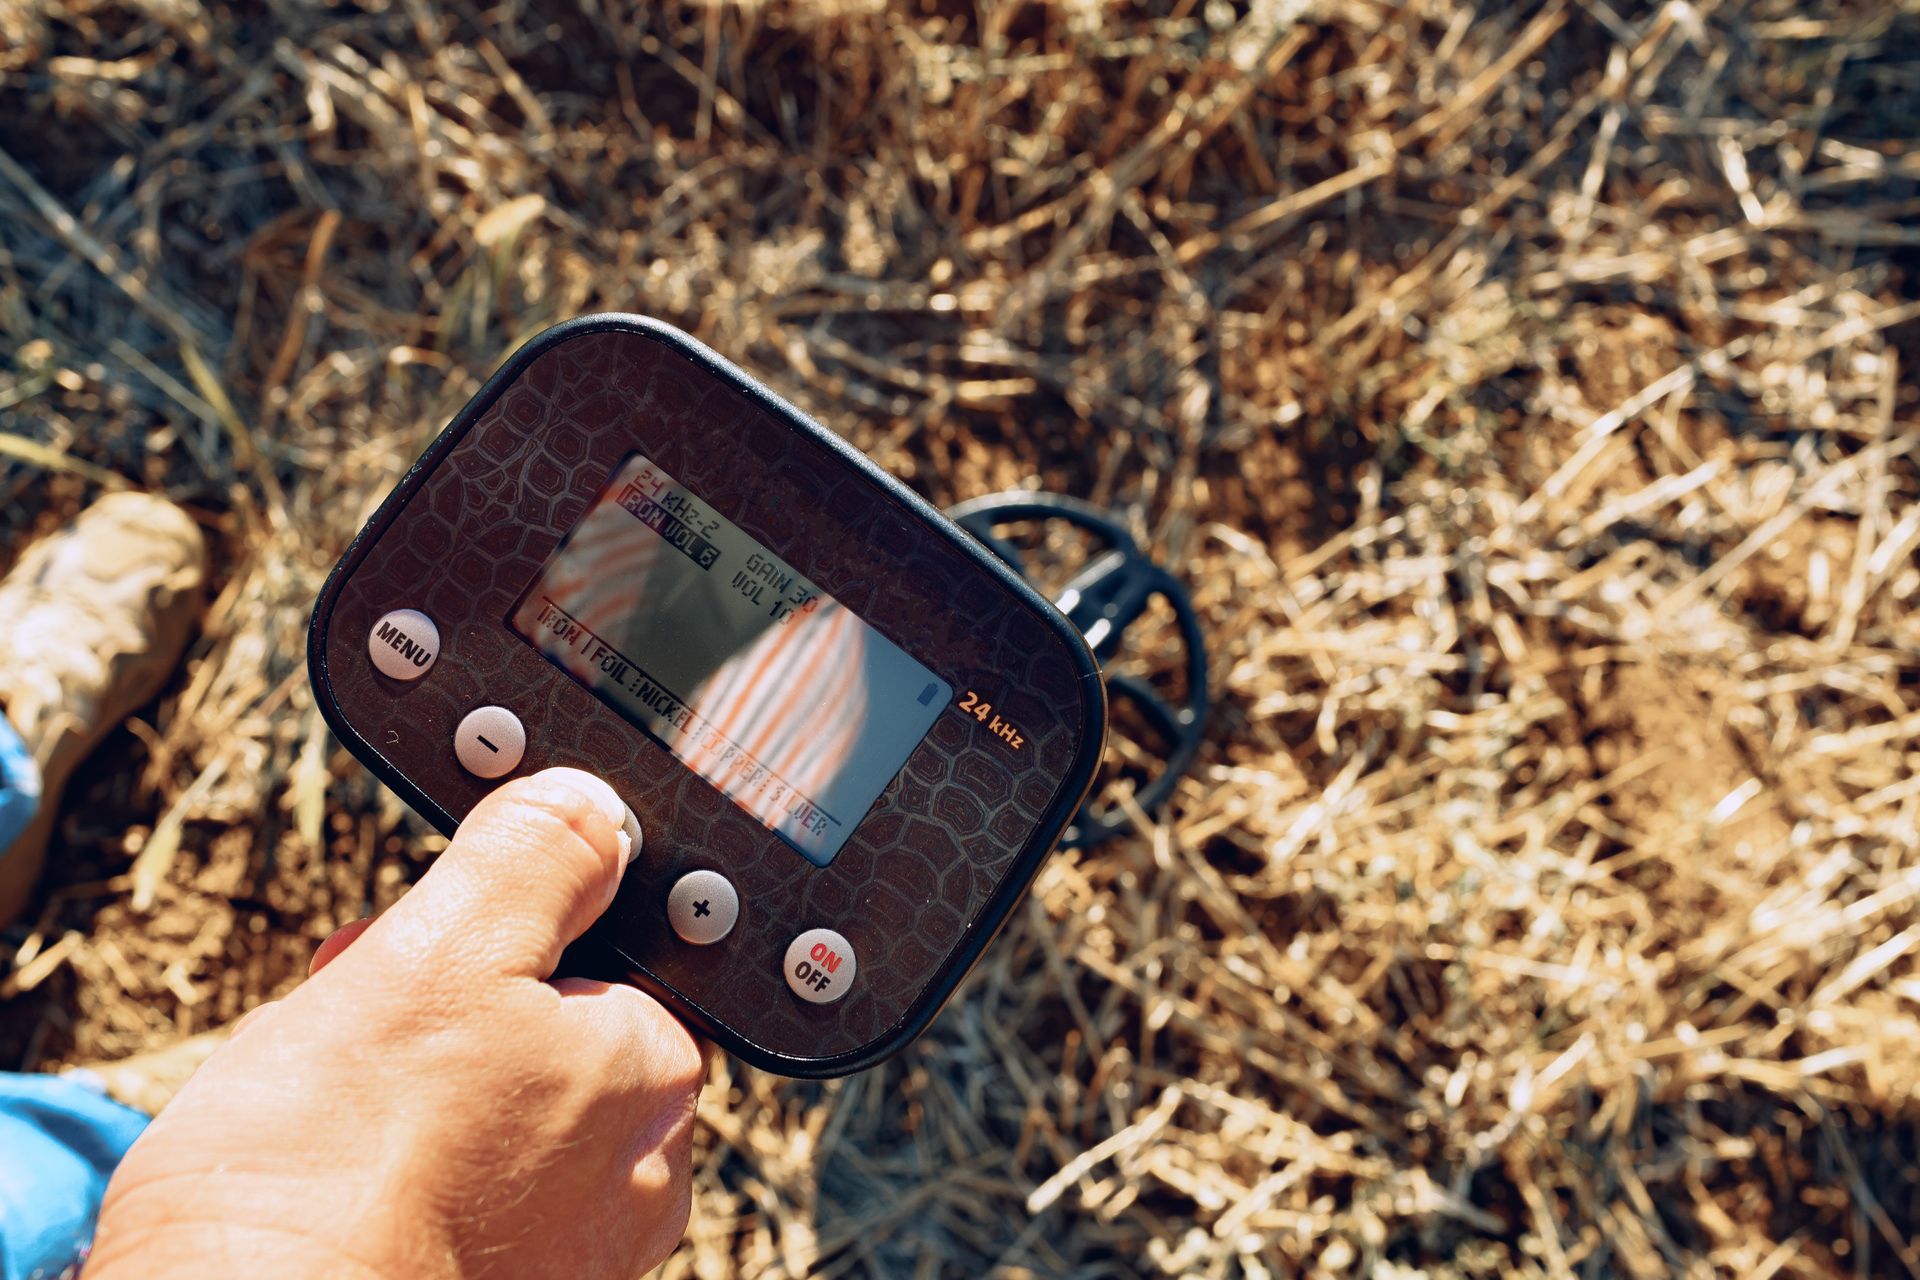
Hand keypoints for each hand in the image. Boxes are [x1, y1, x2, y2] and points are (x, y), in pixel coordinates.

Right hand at [86, 767, 703, 1279]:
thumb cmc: (330, 1176)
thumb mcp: (437, 954)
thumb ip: (533, 861)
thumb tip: (591, 807)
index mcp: (650, 1076)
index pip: (600, 957)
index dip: (495, 938)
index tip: (421, 949)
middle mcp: (638, 1176)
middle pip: (538, 1038)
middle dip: (443, 1013)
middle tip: (359, 1035)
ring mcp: (570, 1253)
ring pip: (489, 1116)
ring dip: (410, 1090)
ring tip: (329, 1109)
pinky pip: (453, 1198)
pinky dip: (395, 1177)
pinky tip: (333, 1179)